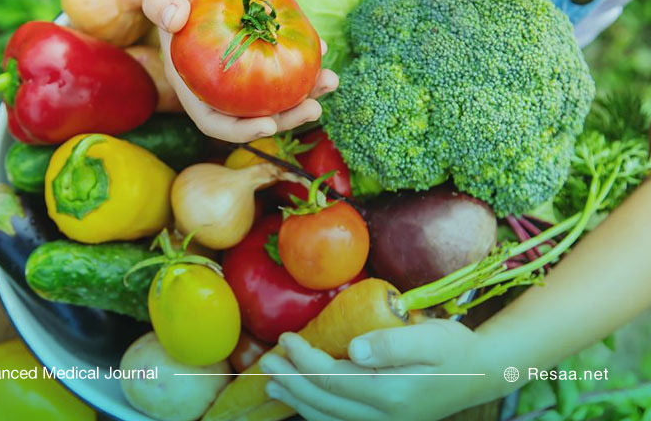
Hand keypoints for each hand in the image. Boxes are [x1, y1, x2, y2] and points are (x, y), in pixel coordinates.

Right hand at [143, 0, 337, 142]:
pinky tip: (324, 48)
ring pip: (277, 97)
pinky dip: (308, 63)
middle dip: (287, 119)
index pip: (214, 122)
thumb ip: (160, 3)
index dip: (241, 131)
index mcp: (194, 86)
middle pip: (255, 117)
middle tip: (314, 109)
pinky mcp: (263, 58)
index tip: (270, 125)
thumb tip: (172, 17)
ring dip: (307, 95)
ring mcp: (245, 77)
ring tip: (331, 82)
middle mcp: (222, 90)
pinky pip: (287, 68)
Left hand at [259, 321, 505, 420]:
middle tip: (267, 361)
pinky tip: (301, 401)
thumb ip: (392, 343)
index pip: (335, 378)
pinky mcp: (386, 419)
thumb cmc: (455, 347)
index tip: (286, 338)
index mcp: (393, 391)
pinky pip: (342, 420)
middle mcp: (386, 413)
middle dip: (294, 381)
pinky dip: (317, 411)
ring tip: (272, 384)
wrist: (482, 372)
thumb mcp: (430, 336)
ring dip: (298, 399)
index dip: (306, 360)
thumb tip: (354, 349)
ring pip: (331, 416)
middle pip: (327, 400)